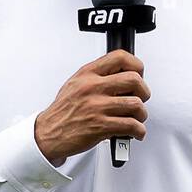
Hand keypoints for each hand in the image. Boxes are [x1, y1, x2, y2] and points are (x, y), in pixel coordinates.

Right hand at [34, 51, 149, 166]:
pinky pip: (132, 126)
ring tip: (136, 118)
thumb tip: (123, 75)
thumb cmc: (63, 111)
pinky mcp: (101, 126)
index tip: (139, 74)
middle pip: (134, 80)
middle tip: (140, 99)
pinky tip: (135, 132)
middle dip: (144, 92)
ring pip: (136, 104)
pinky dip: (139, 131)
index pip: (120, 57)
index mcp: (87, 74)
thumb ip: (97, 77)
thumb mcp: (75, 84)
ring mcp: (97, 107)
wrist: (48, 133)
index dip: (136, 66)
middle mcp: (92, 87)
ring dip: (141, 115)